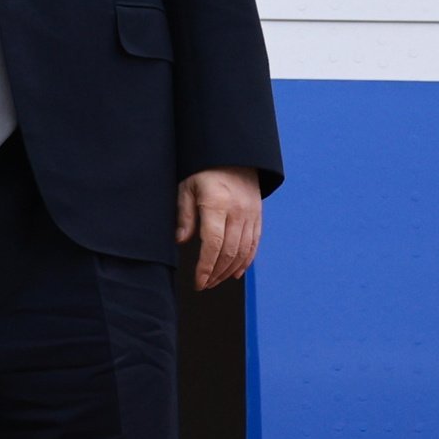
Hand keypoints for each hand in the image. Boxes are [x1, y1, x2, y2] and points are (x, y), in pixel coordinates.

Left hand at [176, 167, 262, 290]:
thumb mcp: (187, 186)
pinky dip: (246, 261)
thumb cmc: (204, 169)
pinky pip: (254, 244)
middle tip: (204, 284)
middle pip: (229, 252)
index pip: (213, 244)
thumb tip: (180, 240)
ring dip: (228, 271)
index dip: (206, 267)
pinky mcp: (257, 216)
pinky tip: (235, 272)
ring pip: (243, 252)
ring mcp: (250, 215)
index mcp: (217, 204)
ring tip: (215, 280)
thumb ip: (185, 214)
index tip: (198, 281)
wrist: (234, 154)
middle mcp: (237, 212)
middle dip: (216, 273)